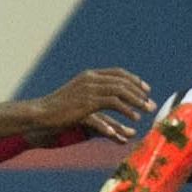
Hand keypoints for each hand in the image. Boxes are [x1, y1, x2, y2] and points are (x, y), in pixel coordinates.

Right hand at [35, 67, 155, 141]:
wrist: (41, 114)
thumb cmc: (57, 110)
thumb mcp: (76, 98)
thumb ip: (92, 95)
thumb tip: (105, 100)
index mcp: (88, 75)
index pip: (117, 73)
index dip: (134, 80)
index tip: (146, 90)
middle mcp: (90, 79)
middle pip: (122, 81)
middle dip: (139, 93)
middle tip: (151, 104)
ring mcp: (89, 89)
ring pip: (121, 91)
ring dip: (137, 101)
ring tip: (146, 111)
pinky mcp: (88, 101)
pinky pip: (114, 103)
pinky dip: (127, 110)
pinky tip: (134, 119)